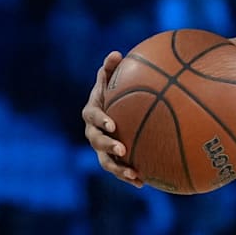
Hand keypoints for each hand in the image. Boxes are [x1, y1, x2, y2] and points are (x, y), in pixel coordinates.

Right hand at [80, 51, 143, 187]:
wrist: (113, 110)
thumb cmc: (114, 91)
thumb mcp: (110, 79)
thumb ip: (111, 68)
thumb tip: (116, 53)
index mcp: (92, 113)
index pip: (93, 117)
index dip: (101, 120)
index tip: (112, 124)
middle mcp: (93, 133)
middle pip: (97, 142)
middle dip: (108, 147)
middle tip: (122, 150)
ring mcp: (100, 148)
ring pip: (106, 162)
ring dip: (118, 169)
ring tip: (133, 174)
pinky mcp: (111, 159)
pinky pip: (119, 170)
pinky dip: (128, 177)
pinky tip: (143, 183)